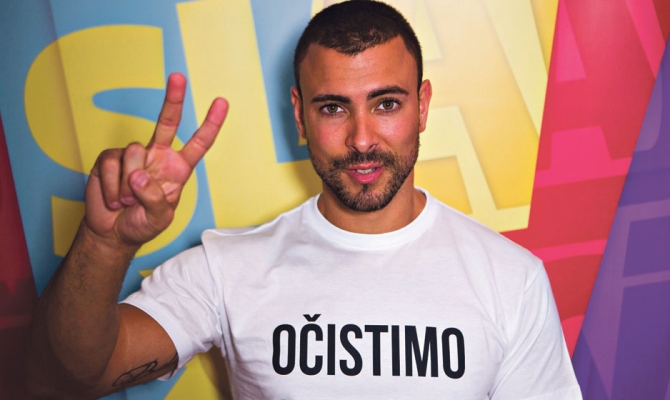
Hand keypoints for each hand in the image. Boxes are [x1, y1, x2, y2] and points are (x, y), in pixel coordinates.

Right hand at [85, 73, 227, 247]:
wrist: (112, 232)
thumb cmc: (142, 224)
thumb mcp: (159, 218)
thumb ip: (155, 198)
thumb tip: (139, 175)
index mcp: (178, 169)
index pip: (198, 143)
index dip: (211, 124)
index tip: (221, 103)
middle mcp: (158, 156)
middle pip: (167, 121)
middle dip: (173, 99)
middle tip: (179, 77)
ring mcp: (133, 156)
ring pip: (134, 152)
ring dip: (128, 184)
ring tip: (127, 201)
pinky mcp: (110, 159)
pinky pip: (112, 164)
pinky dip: (112, 186)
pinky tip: (113, 198)